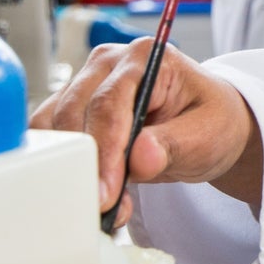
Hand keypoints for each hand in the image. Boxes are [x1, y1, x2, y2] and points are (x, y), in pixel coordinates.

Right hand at [32, 40, 263, 229]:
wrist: (205, 128)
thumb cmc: (211, 121)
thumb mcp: (208, 134)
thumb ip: (174, 144)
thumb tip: (140, 157)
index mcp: (145, 57)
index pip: (110, 102)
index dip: (106, 149)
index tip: (106, 191)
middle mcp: (108, 64)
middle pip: (75, 113)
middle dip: (86, 164)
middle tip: (102, 206)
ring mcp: (85, 84)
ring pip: (55, 127)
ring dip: (72, 168)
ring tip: (105, 205)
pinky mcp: (71, 109)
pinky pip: (53, 139)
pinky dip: (65, 168)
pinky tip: (92, 192)